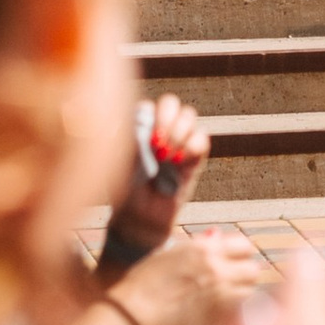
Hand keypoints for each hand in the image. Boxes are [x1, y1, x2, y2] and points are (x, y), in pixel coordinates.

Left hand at [98, 91, 209, 268]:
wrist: (140, 221)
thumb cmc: (124, 192)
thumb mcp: (121, 165)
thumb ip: (132, 142)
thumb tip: (142, 124)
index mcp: (140, 128)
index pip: (149, 105)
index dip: (149, 113)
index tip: (145, 134)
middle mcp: (161, 131)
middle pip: (172, 104)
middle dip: (168, 117)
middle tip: (159, 141)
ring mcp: (179, 143)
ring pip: (190, 116)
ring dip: (180, 131)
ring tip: (168, 156)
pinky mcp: (194, 159)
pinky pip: (202, 139)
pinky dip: (194, 144)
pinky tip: (180, 160)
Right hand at [109, 218, 261, 324]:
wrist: (132, 316)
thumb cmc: (142, 286)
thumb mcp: (168, 255)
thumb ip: (196, 247)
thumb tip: (216, 236)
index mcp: (204, 249)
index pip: (244, 246)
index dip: (240, 255)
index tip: (235, 263)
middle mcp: (217, 269)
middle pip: (253, 269)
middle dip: (245, 276)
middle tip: (233, 284)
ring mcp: (219, 295)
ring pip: (249, 292)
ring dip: (241, 295)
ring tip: (226, 302)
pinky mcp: (218, 319)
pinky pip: (239, 314)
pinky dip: (235, 315)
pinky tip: (222, 317)